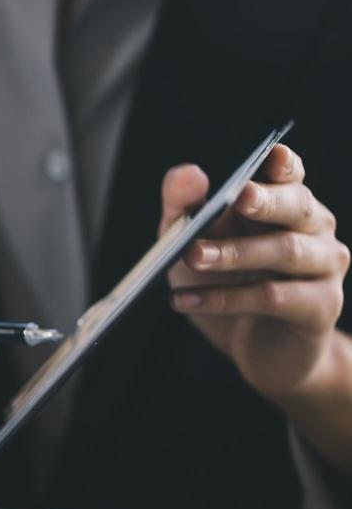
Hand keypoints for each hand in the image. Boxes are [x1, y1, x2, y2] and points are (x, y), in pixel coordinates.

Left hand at [163, 144, 348, 401]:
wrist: (257, 352)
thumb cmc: (226, 287)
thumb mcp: (192, 244)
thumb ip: (184, 209)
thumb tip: (186, 174)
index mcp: (286, 206)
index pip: (292, 175)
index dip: (284, 165)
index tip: (270, 155)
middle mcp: (314, 230)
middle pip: (298, 206)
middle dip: (266, 201)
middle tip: (236, 199)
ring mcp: (323, 268)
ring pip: (286, 251)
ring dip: (236, 253)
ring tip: (191, 256)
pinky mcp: (320, 308)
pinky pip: (274, 298)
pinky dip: (226, 298)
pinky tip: (186, 301)